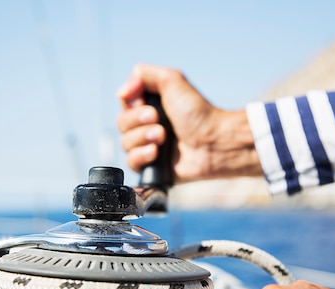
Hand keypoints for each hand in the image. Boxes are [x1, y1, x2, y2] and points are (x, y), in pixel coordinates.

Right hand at [116, 64, 261, 182]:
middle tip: (160, 122)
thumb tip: (121, 92)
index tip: (150, 107)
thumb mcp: (172, 80)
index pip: (124, 105)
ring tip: (163, 138)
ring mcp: (149, 147)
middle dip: (138, 122)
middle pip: (121, 125)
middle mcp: (147, 126)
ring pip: (125, 144)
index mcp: (150, 106)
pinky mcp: (152, 168)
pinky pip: (131, 164)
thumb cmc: (198, 112)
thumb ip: (143, 74)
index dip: (133, 106)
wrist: (213, 142)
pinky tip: (156, 154)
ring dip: (142, 138)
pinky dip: (141, 157)